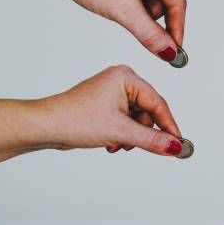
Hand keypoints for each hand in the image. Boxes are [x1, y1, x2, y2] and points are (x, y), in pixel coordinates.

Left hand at [39, 65, 185, 155]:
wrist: (44, 126)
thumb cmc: (75, 119)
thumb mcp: (121, 132)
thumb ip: (153, 140)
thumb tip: (177, 147)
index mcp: (126, 77)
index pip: (158, 103)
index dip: (169, 126)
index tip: (179, 144)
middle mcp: (121, 81)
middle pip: (149, 112)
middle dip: (144, 133)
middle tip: (141, 147)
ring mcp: (113, 93)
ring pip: (138, 120)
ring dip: (132, 136)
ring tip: (117, 144)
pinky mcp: (106, 105)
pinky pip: (126, 121)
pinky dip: (123, 135)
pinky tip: (112, 143)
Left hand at [50, 0, 186, 62]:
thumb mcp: (125, 12)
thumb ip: (152, 36)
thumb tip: (170, 53)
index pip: (177, 2)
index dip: (177, 30)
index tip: (176, 52)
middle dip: (155, 19)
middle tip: (148, 39)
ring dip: (143, 11)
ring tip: (121, 10)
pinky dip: (136, 3)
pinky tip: (119, 2)